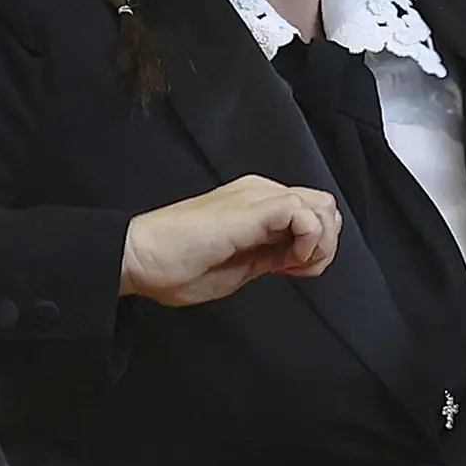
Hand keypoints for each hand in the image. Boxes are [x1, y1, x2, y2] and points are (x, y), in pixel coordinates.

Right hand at [121, 175, 339, 304]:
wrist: (140, 258)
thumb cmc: (177, 267)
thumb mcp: (240, 266)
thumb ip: (270, 256)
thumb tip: (296, 256)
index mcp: (256, 204)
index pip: (312, 214)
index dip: (314, 249)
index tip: (287, 272)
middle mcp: (260, 192)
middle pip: (324, 205)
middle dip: (324, 245)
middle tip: (292, 270)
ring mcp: (256, 196)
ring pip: (322, 205)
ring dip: (318, 243)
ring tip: (288, 266)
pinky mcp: (251, 207)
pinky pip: (304, 213)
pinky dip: (307, 241)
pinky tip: (283, 262)